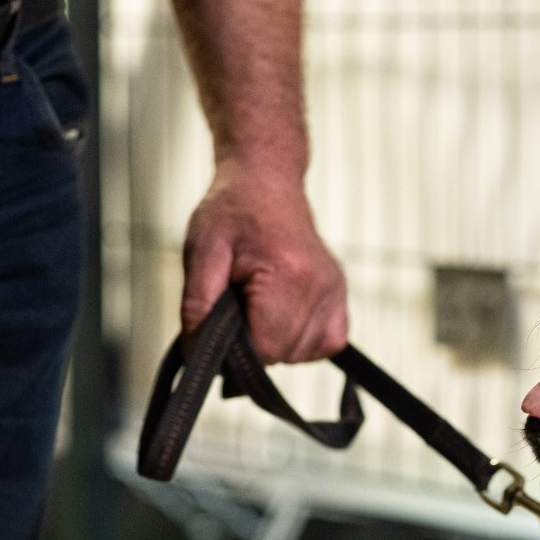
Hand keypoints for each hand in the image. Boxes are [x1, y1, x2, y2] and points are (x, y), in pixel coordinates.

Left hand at [180, 160, 347, 362]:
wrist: (267, 182)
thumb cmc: (232, 213)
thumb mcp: (201, 253)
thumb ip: (198, 307)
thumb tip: (200, 357)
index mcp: (287, 275)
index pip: (266, 349)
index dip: (237, 346)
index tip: (226, 316)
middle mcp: (320, 286)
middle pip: (283, 354)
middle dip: (254, 341)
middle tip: (240, 301)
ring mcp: (335, 291)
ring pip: (302, 354)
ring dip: (276, 340)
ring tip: (260, 302)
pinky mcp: (341, 294)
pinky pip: (327, 343)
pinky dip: (302, 340)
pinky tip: (284, 314)